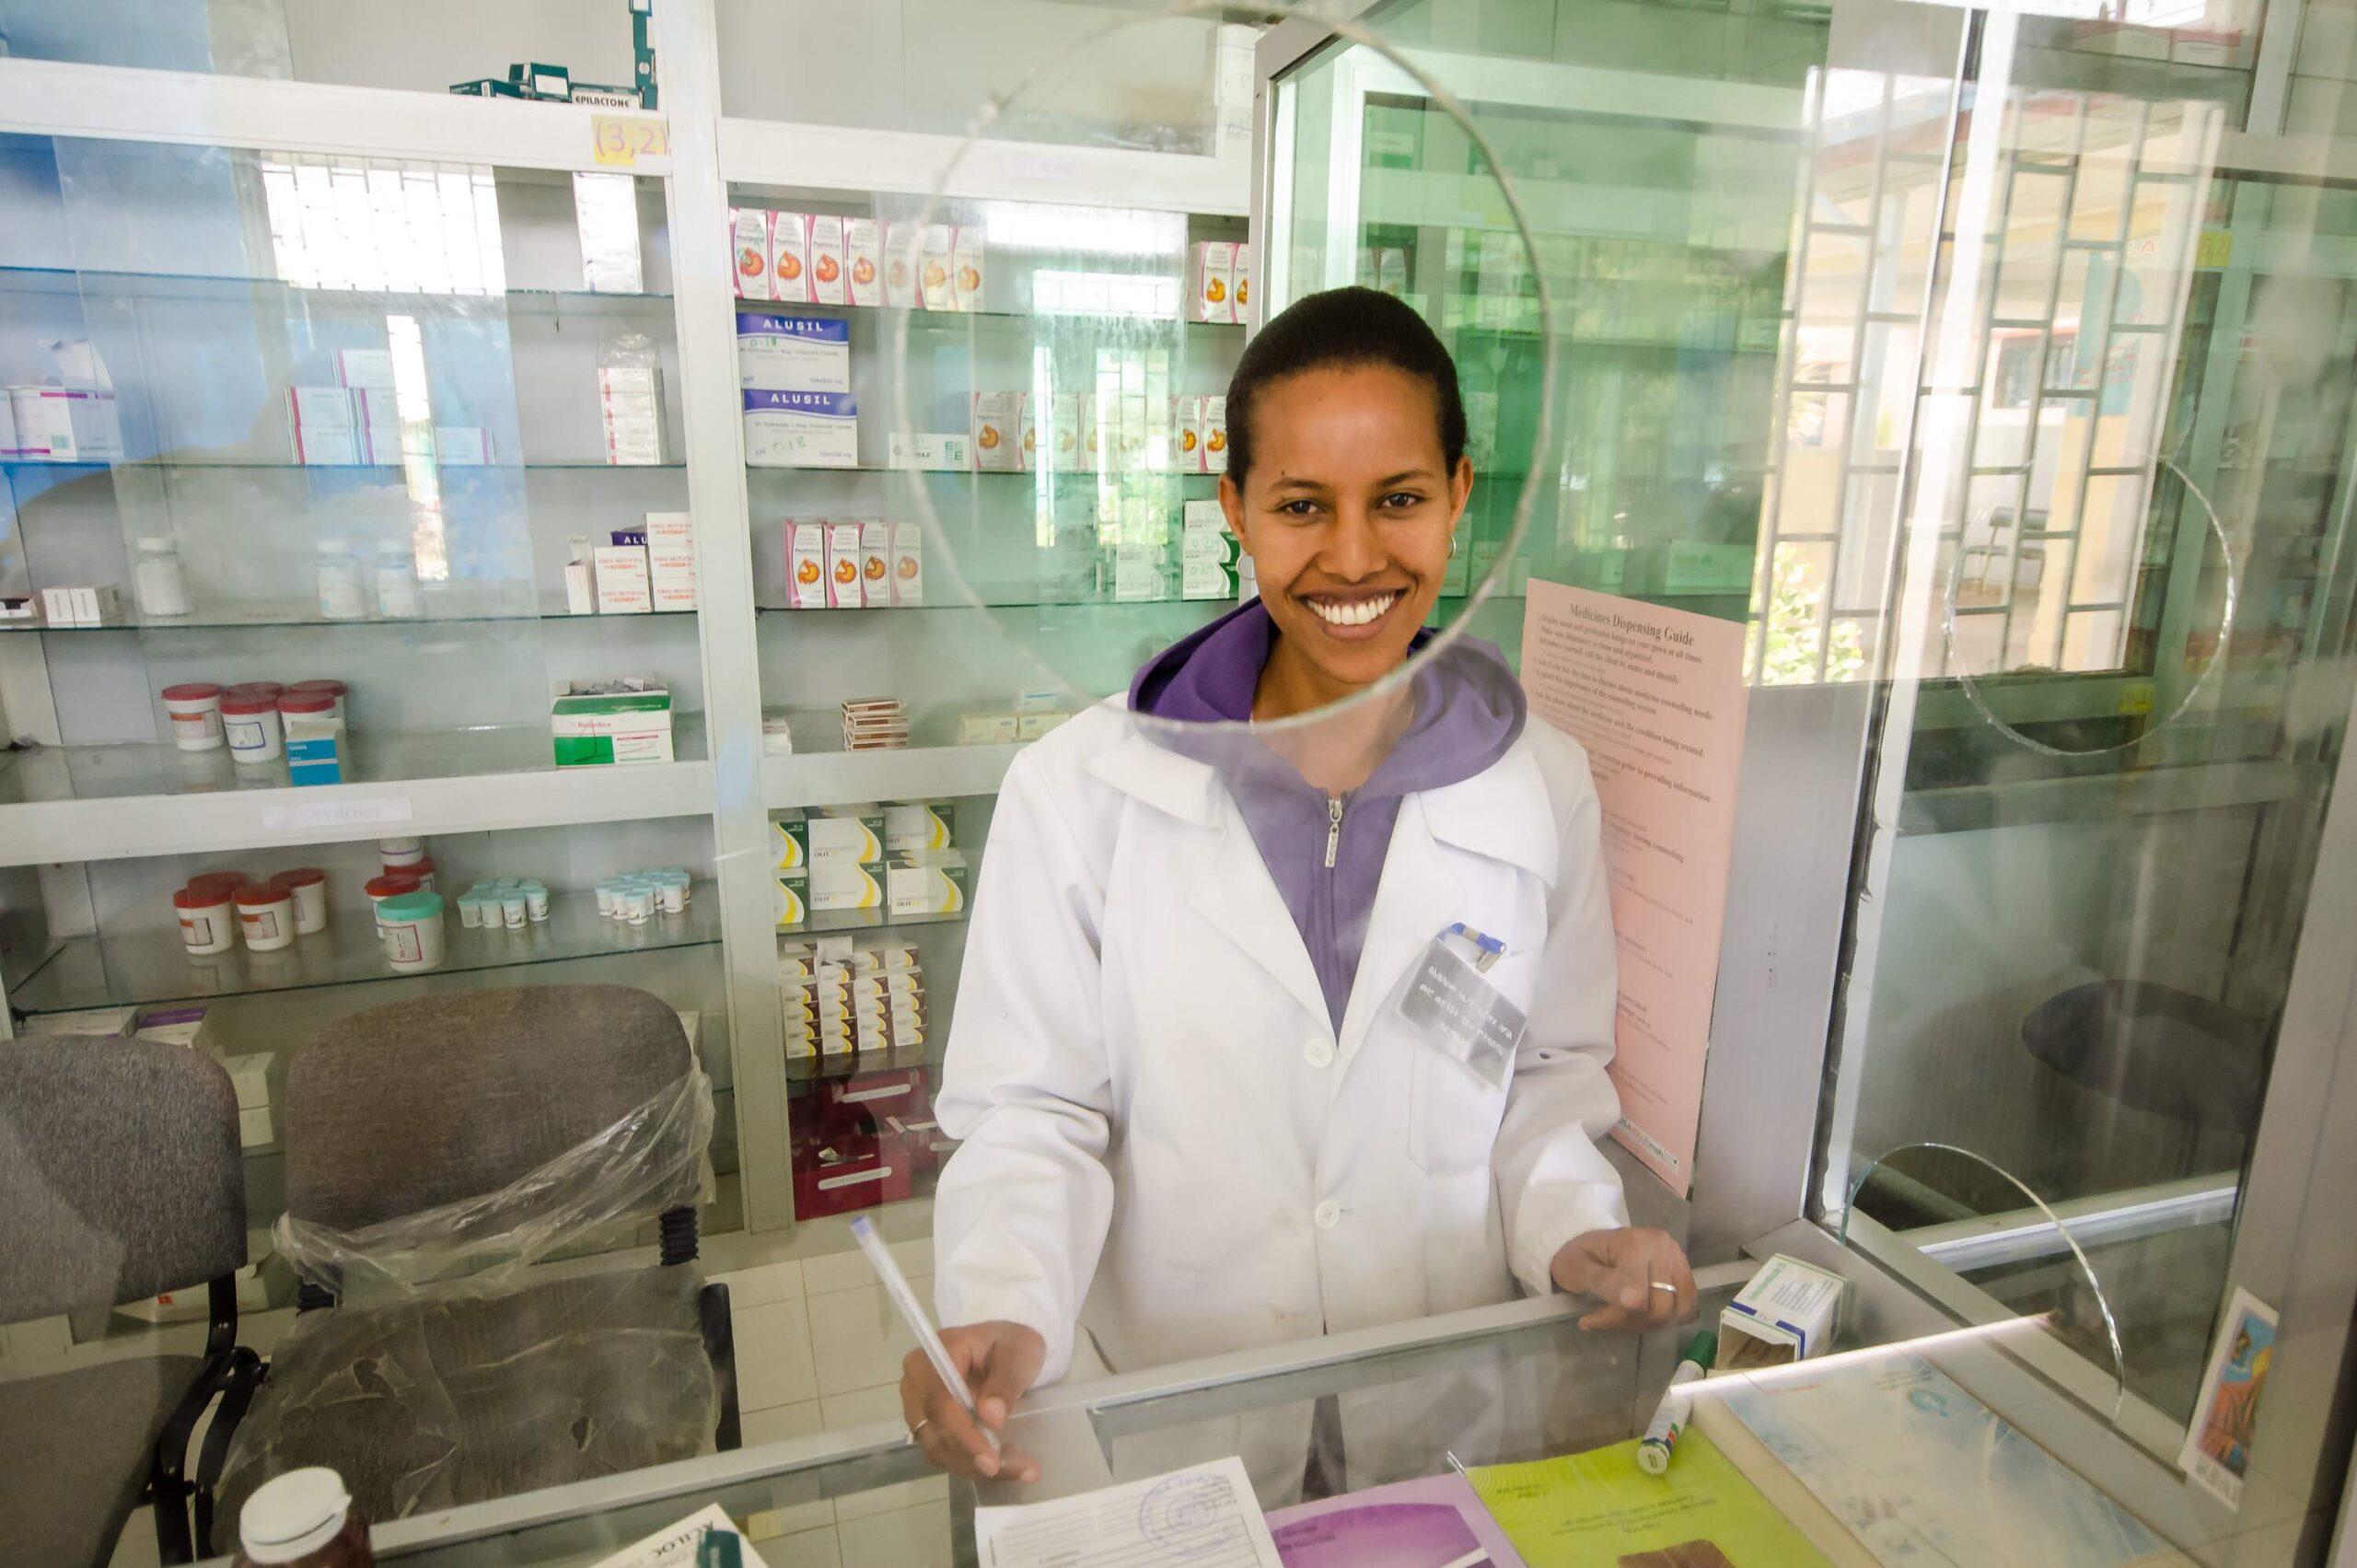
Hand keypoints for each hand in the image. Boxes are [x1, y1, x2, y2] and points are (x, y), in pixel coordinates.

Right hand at [898, 1320, 1044, 1481]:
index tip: (992, 1460)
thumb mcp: (1018, 1353)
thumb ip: (1004, 1382)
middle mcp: (916, 1381)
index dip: (963, 1433)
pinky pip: (944, 1453)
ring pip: (938, 1448)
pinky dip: (971, 1465)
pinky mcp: (928, 1426)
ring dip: (975, 1466)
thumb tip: (989, 1417)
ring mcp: (918, 1406)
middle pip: (934, 1429)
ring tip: (1019, 1470)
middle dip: (973, 1455)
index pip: (939, 1400)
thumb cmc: (1010, 1345)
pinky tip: (1004, 1468)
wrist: (1006, 1350)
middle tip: (1017, 1469)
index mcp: (936, 1353)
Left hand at [1550, 1227, 1695, 1330]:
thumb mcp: (1577, 1269)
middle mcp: (1664, 1247)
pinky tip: (1641, 1313)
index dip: (1615, 1319)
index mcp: (1636, 1243)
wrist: (1589, 1244)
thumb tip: (1635, 1301)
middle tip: (1604, 1320)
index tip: (1588, 1321)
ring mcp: (1678, 1258)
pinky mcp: (1684, 1271)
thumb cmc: (1579, 1257)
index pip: (1640, 1300)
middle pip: (1662, 1308)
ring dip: (1649, 1323)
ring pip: (1677, 1312)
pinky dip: (1666, 1319)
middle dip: (1631, 1323)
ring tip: (1622, 1317)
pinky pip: (1687, 1308)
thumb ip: (1604, 1283)